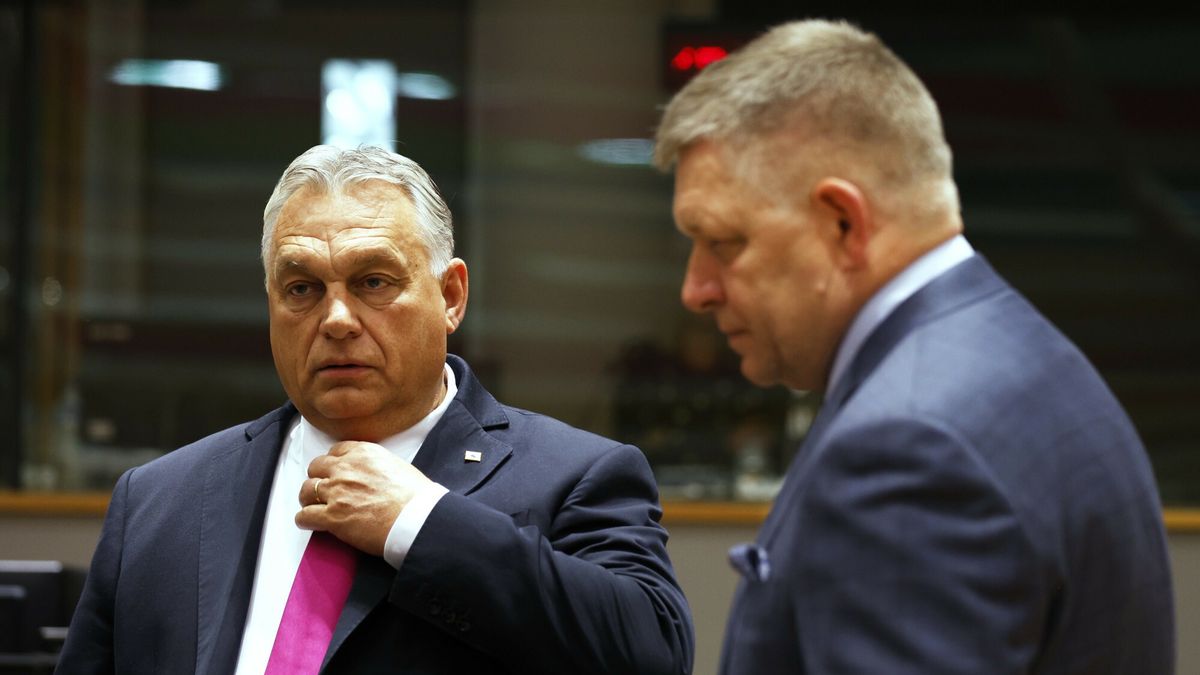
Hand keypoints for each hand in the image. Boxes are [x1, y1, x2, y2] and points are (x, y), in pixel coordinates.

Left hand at [295, 441, 435, 556]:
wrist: (416, 518)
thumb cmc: (415, 497)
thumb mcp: (397, 466)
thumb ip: (376, 466)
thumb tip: (371, 476)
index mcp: (363, 452)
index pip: (335, 451)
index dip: (334, 463)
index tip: (336, 472)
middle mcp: (346, 468)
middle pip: (316, 467)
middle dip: (318, 477)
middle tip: (324, 489)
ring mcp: (336, 492)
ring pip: (306, 490)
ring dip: (308, 498)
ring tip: (313, 506)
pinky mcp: (332, 516)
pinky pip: (304, 516)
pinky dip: (304, 520)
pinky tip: (310, 522)